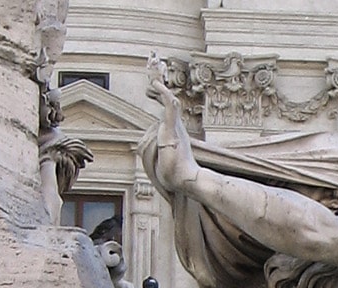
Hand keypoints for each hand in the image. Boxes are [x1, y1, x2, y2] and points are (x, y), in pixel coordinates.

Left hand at [145, 55, 198, 190]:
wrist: (185, 180)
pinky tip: (154, 84)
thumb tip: (152, 158)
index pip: (164, 103)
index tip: (152, 76)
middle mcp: (174, 123)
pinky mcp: (174, 129)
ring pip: (167, 97)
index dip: (158, 88)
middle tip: (153, 58)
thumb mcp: (161, 160)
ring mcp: (174, 125)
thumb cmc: (174, 174)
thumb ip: (157, 154)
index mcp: (171, 127)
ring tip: (152, 64)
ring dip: (158, 80)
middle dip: (157, 76)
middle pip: (165, 94)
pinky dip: (163, 94)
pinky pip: (169, 107)